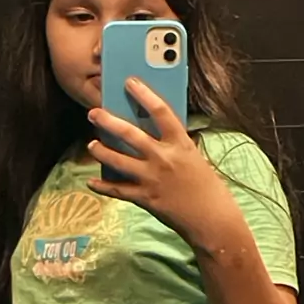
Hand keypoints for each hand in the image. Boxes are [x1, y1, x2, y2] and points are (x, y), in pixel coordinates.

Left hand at [86, 76, 224, 246]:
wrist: (213, 221)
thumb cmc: (209, 190)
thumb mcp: (195, 160)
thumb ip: (176, 147)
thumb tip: (156, 135)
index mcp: (181, 144)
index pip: (161, 111)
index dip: (144, 94)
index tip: (130, 82)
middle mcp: (164, 158)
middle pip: (130, 134)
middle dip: (108, 121)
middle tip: (93, 113)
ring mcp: (152, 179)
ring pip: (117, 160)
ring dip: (101, 151)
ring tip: (92, 144)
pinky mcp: (145, 199)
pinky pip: (118, 190)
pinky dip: (103, 186)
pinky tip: (91, 182)